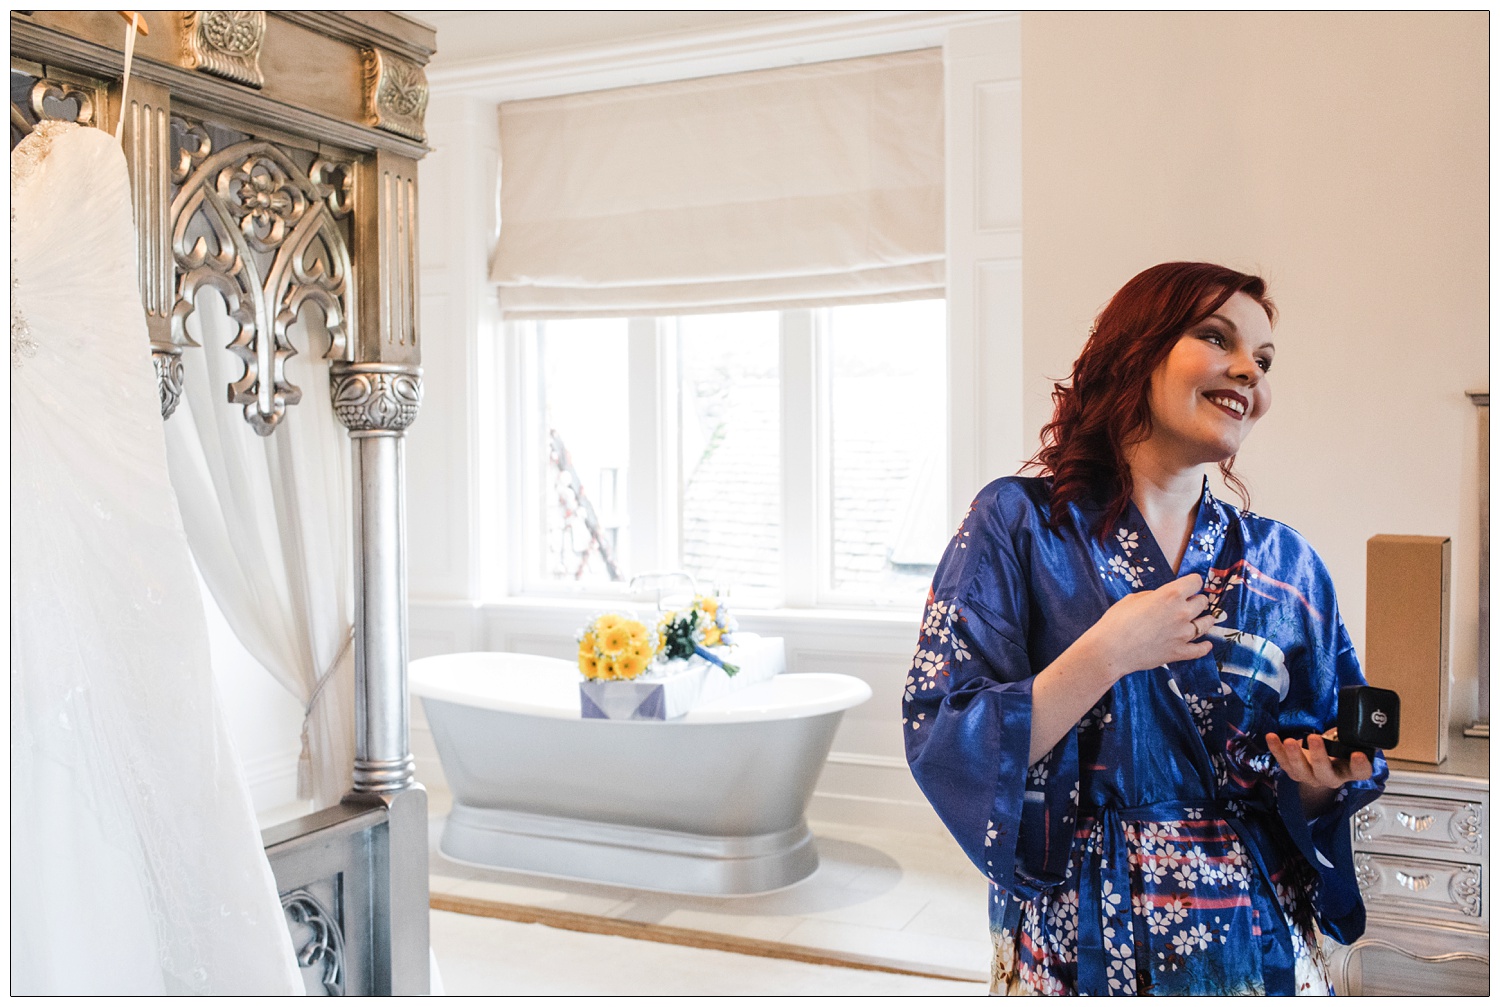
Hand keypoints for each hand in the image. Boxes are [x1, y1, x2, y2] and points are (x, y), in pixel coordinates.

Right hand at [1085, 572, 1215, 680]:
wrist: (1111, 649)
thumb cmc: (1117, 621)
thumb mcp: (1133, 598)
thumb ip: (1153, 596)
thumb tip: (1160, 600)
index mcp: (1170, 595)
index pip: (1195, 582)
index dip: (1192, 582)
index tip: (1190, 585)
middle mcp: (1182, 612)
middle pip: (1202, 602)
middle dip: (1197, 600)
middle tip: (1192, 603)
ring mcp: (1183, 634)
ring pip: (1206, 624)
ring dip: (1205, 620)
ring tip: (1205, 620)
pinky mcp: (1179, 652)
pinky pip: (1199, 650)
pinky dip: (1204, 647)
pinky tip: (1207, 644)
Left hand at [1265, 731, 1373, 816]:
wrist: (1320, 763)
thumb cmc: (1336, 750)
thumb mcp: (1346, 743)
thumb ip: (1347, 736)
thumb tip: (1347, 720)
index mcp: (1350, 771)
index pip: (1360, 772)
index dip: (1360, 765)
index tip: (1358, 754)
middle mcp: (1331, 778)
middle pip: (1325, 772)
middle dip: (1319, 756)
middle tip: (1314, 738)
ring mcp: (1310, 778)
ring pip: (1301, 770)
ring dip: (1294, 755)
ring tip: (1290, 741)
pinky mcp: (1293, 772)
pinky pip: (1283, 762)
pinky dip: (1276, 749)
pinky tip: (1271, 737)